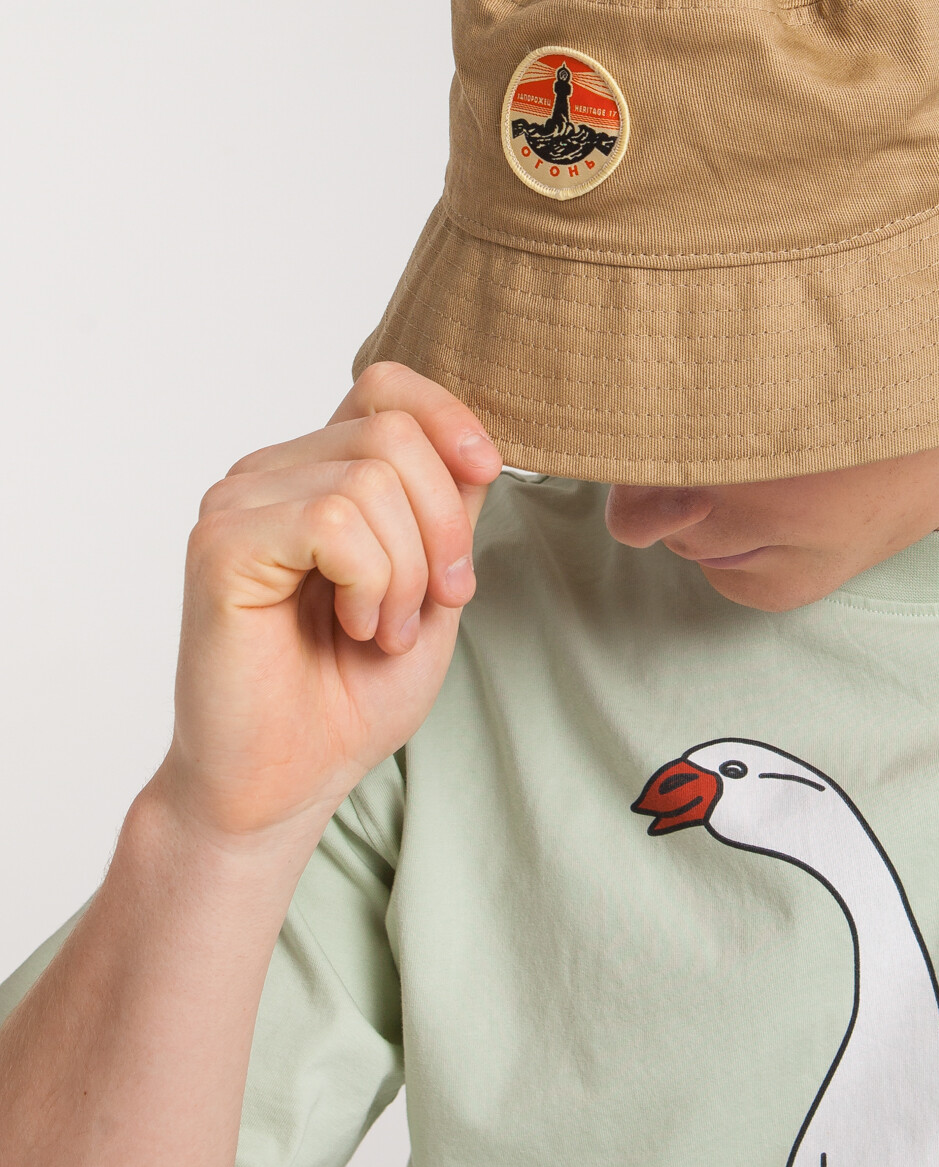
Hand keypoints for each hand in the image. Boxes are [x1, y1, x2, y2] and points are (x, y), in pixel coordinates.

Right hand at [157, 363, 502, 843]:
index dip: (450, 418)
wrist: (285, 780)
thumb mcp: (433, 583)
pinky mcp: (220, 546)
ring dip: (407, 570)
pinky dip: (371, 582)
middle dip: (442, 525)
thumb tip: (480, 444)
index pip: (387, 386)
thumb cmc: (350, 691)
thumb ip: (450, 508)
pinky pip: (334, 523)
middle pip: (394, 433)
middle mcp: (269, 473)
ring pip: (370, 479)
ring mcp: (237, 504)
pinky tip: (353, 626)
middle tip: (433, 603)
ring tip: (383, 628)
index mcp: (316, 471)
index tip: (490, 474)